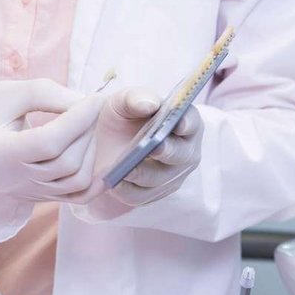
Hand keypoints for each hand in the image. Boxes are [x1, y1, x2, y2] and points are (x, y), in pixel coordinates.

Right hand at [0, 80, 106, 204]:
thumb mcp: (13, 92)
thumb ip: (51, 95)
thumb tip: (89, 106)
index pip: (48, 142)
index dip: (78, 120)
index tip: (95, 99)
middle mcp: (9, 181)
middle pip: (65, 163)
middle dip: (86, 132)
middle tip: (91, 108)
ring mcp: (23, 194)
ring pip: (75, 181)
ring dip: (91, 152)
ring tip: (88, 127)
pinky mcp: (36, 198)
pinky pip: (75, 196)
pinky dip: (93, 180)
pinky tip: (96, 157)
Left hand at [92, 87, 203, 206]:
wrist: (103, 141)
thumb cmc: (122, 116)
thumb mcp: (123, 101)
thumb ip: (136, 97)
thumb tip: (151, 104)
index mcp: (183, 121)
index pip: (191, 122)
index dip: (187, 123)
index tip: (179, 123)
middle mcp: (185, 150)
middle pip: (181, 154)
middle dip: (168, 151)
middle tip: (155, 147)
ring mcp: (172, 174)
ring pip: (161, 179)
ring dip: (143, 174)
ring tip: (125, 169)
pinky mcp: (154, 193)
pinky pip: (143, 196)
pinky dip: (128, 191)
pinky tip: (115, 183)